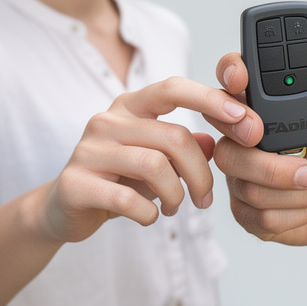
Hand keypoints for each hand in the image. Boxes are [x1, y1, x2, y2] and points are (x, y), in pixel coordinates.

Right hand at [38, 77, 250, 242]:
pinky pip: (128, 199)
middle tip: (205, 199)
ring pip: (155, 166)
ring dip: (176, 195)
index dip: (210, 100)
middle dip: (201, 173)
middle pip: (174, 137)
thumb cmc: (117, 179)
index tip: (244, 120)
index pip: (173, 88)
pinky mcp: (76, 183)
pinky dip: (149, 213)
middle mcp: (108, 120)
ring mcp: (89, 150)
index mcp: (130, 106)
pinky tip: (149, 216)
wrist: (62, 208)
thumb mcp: (156, 159)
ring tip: (174, 207)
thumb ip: (186, 147)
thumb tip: (218, 140)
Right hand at [211, 53, 306, 245]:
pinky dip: (296, 212)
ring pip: (247, 186)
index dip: (228, 78)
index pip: (231, 85)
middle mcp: (244, 142)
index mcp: (264, 111)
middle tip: (306, 165)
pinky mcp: (247, 213)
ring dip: (295, 191)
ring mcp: (242, 178)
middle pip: (227, 146)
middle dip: (269, 163)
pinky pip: (259, 216)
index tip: (240, 83)